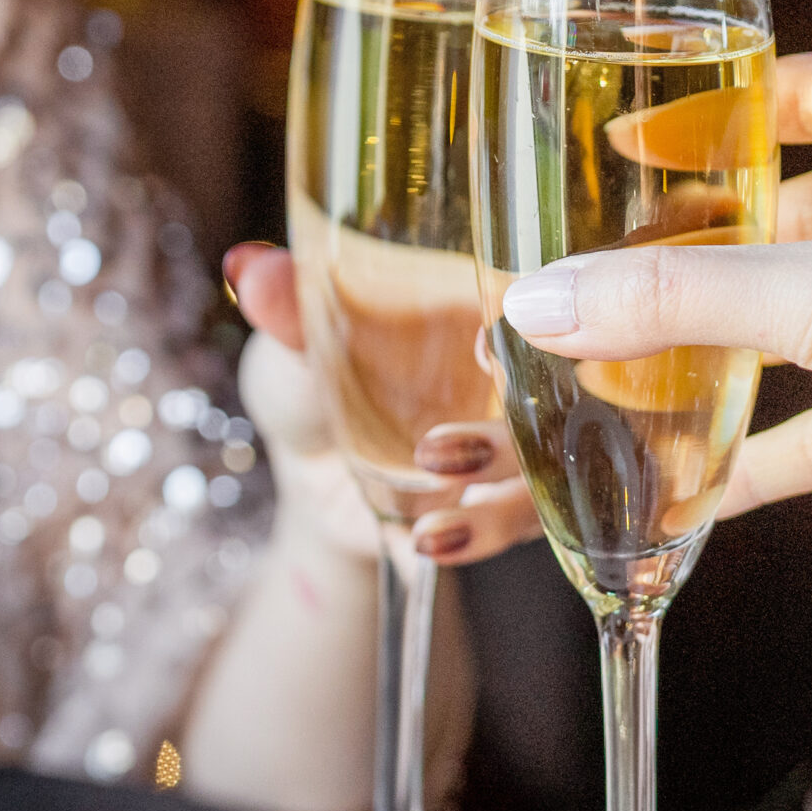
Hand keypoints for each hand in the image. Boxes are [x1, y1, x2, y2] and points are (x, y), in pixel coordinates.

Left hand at [224, 243, 544, 565]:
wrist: (310, 488)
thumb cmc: (310, 390)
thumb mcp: (294, 350)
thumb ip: (288, 312)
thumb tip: (249, 269)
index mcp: (478, 308)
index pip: (538, 297)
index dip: (530, 318)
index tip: (483, 341)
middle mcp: (519, 373)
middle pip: (562, 387)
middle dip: (513, 419)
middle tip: (446, 440)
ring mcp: (525, 445)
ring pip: (553, 464)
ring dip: (500, 489)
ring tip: (431, 499)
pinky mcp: (512, 506)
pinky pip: (526, 523)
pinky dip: (482, 534)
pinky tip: (427, 541)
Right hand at [495, 51, 811, 589]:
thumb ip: (674, 301)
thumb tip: (534, 305)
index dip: (731, 102)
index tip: (640, 130)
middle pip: (807, 210)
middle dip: (709, 238)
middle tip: (612, 254)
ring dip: (728, 342)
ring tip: (625, 355)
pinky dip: (765, 442)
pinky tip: (688, 477)